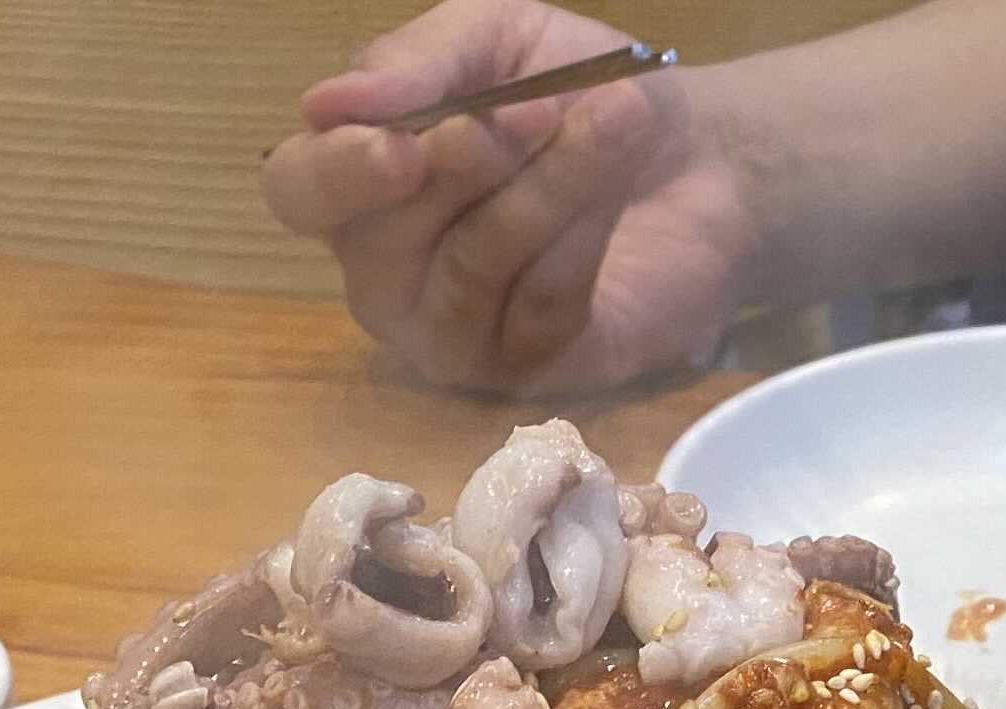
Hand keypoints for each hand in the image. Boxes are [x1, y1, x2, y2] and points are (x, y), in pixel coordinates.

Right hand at [264, 0, 758, 395]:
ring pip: (469, 272)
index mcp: (356, 180)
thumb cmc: (579, 94)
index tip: (403, 146)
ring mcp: (452, 334)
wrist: (706, 161)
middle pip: (381, 242)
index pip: (300, 192)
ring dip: (546, 190)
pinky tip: (616, 201)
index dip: (341, 172)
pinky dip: (584, 242)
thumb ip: (421, 61)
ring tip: (613, 122)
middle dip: (468, 167)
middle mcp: (386, 271)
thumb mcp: (502, 39)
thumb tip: (327, 103)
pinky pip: (538, 309)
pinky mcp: (527, 373)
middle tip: (543, 109)